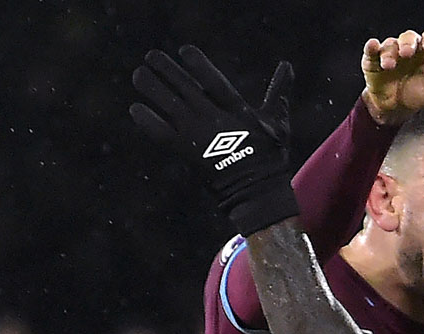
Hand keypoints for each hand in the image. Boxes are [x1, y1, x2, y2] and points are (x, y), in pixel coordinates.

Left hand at [130, 45, 298, 234]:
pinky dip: (147, 120)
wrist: (256, 192)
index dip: (197, 64)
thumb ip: (279, 91)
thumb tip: (287, 65)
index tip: (184, 50)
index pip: (213, 81)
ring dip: (152, 89)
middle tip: (151, 56)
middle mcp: (215, 120)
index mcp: (238, 111)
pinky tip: (136, 107)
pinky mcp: (187, 152)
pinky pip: (161, 133)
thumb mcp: (278, 121)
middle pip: (185, 88)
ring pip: (168, 106)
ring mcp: (198, 136)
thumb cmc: (270, 154)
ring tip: (140, 75)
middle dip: (166, 70)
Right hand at [361, 30, 423, 124]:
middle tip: (407, 53)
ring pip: (390, 45)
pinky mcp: (374, 60)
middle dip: (408, 43)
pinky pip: (372, 50)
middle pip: (410, 38)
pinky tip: (372, 46)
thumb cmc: (420, 95)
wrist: (397, 108)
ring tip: (389, 65)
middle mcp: (411, 49)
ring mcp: (392, 53)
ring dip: (389, 53)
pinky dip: (371, 47)